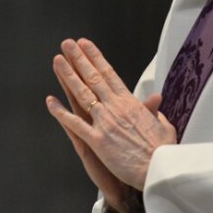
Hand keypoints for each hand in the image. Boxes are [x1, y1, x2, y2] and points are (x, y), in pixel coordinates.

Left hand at [45, 39, 176, 199]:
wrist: (159, 169)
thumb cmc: (162, 150)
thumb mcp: (162, 124)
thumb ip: (154, 110)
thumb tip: (156, 100)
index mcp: (130, 102)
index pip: (109, 73)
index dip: (96, 57)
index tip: (86, 45)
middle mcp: (115, 107)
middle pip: (93, 78)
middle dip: (79, 59)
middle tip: (67, 44)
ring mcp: (104, 122)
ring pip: (82, 94)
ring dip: (67, 76)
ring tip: (57, 61)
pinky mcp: (97, 141)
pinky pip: (75, 124)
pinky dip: (61, 113)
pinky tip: (51, 102)